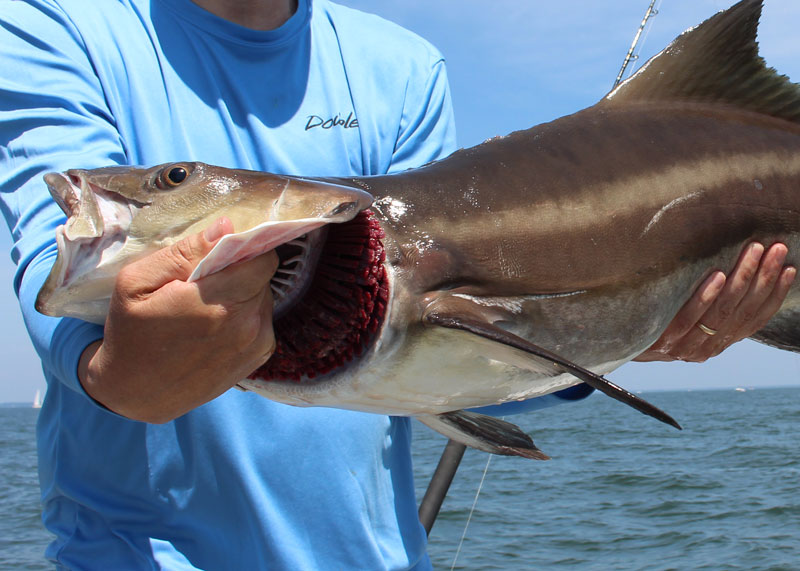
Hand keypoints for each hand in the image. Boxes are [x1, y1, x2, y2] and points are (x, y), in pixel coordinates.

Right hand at [78, 218, 277, 422]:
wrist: (134, 393)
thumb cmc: (130, 333)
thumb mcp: (137, 283)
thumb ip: (185, 252)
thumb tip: (227, 227)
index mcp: (219, 303)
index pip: (262, 257)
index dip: (244, 249)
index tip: (222, 253)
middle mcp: (247, 325)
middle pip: (263, 276)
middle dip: (239, 272)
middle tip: (203, 284)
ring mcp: (257, 344)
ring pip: (263, 297)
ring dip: (242, 295)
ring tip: (205, 308)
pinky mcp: (259, 357)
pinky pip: (262, 320)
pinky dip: (244, 317)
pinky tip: (214, 327)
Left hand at [635, 242, 794, 362]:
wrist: (613, 346)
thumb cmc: (654, 324)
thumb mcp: (686, 319)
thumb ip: (710, 306)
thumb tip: (737, 268)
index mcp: (718, 344)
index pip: (754, 319)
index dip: (774, 294)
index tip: (789, 267)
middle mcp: (706, 349)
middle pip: (743, 311)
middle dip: (763, 277)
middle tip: (774, 248)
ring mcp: (684, 347)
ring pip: (722, 312)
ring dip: (741, 279)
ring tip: (752, 251)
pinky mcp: (662, 341)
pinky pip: (689, 317)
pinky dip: (705, 296)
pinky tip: (717, 274)